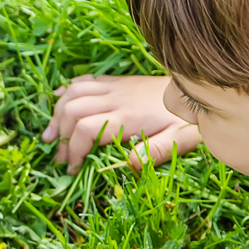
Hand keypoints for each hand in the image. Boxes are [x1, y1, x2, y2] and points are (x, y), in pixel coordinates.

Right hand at [41, 74, 200, 173]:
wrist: (199, 87)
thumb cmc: (189, 120)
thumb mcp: (179, 140)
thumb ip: (154, 152)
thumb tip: (128, 164)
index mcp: (128, 116)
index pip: (86, 129)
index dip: (73, 149)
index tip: (72, 168)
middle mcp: (116, 98)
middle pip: (72, 110)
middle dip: (59, 134)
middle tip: (59, 157)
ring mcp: (115, 87)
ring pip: (73, 93)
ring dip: (56, 113)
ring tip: (49, 134)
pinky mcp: (117, 82)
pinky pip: (84, 80)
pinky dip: (66, 92)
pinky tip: (58, 102)